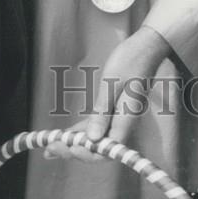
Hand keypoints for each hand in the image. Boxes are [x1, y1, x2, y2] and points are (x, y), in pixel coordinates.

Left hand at [44, 25, 168, 162]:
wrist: (148, 45)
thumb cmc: (132, 59)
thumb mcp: (112, 83)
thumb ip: (102, 112)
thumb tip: (92, 139)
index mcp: (126, 118)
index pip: (106, 150)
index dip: (86, 153)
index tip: (66, 147)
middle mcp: (124, 122)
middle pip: (99, 147)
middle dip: (73, 150)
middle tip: (49, 149)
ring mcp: (119, 116)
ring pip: (97, 138)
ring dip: (75, 143)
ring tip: (50, 146)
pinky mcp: (115, 108)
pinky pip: (98, 125)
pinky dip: (82, 130)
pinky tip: (67, 133)